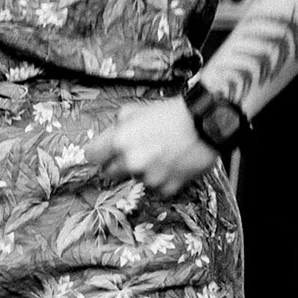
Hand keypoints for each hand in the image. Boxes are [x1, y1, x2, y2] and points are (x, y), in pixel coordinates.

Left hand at [82, 96, 219, 197]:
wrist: (205, 124)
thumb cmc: (172, 114)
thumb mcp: (136, 109)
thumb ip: (118, 124)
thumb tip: (109, 135)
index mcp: (120, 141)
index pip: (92, 156)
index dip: (97, 153)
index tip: (102, 153)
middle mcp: (131, 162)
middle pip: (110, 172)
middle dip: (118, 164)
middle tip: (133, 153)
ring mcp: (150, 177)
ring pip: (135, 180)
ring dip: (142, 172)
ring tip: (158, 155)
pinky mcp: (168, 188)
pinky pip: (157, 188)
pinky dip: (162, 179)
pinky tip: (170, 164)